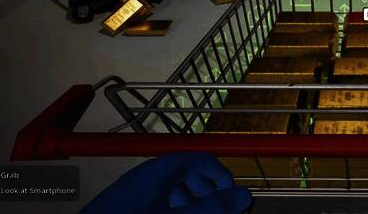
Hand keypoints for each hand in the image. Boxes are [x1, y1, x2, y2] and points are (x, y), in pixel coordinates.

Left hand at [80, 152, 251, 213]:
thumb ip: (212, 208)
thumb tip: (243, 196)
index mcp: (160, 170)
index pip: (202, 159)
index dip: (222, 177)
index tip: (234, 197)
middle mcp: (146, 175)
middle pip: (189, 173)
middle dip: (209, 191)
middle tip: (221, 210)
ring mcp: (133, 191)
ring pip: (173, 188)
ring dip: (192, 201)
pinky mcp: (125, 205)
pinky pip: (157, 200)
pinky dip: (174, 207)